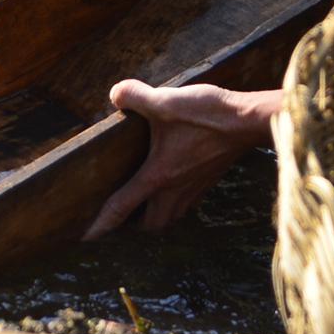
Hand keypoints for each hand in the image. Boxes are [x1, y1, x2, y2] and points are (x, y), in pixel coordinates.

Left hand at [84, 81, 282, 238]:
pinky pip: (187, 204)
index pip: (122, 207)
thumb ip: (135, 96)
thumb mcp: (165, 100)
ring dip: (156, 218)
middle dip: (132, 228)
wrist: (248, 121)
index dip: (101, 224)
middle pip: (151, 225)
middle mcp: (175, 189)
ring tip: (144, 207)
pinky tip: (174, 187)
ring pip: (170, 217)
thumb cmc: (207, 115)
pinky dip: (176, 204)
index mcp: (157, 175)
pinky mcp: (209, 181)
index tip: (86, 239)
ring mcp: (194, 188)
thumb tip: (116, 94)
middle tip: (119, 218)